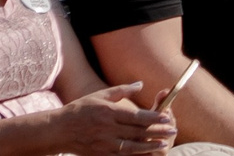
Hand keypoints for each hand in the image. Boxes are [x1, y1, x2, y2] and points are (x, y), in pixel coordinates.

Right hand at [51, 84, 175, 155]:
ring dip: (150, 145)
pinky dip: (136, 155)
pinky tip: (146, 153)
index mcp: (109, 112)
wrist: (59, 130)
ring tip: (164, 143)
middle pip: (137, 132)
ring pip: (132, 146)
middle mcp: (108, 129)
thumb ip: (122, 90)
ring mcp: (104, 144)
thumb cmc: (81, 109)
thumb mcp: (100, 95)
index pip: (136, 116)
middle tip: (173, 130)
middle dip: (157, 132)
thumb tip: (140, 85)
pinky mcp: (100, 154)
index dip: (154, 118)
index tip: (167, 117)